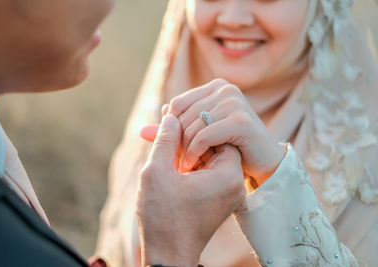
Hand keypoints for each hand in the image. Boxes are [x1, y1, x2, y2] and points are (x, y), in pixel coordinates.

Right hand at [137, 114, 244, 266]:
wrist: (167, 257)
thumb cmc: (162, 218)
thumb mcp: (157, 173)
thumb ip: (165, 140)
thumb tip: (171, 117)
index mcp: (227, 175)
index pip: (220, 133)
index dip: (197, 124)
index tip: (176, 122)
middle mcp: (233, 184)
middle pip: (216, 144)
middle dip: (190, 136)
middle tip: (169, 128)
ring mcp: (227, 193)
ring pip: (210, 158)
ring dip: (189, 150)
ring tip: (166, 145)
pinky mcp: (218, 200)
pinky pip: (207, 172)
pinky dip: (191, 164)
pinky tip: (171, 161)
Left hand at [141, 79, 285, 185]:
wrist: (263, 162)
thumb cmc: (230, 147)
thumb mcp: (198, 137)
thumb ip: (172, 133)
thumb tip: (141, 131)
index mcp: (214, 87)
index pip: (176, 104)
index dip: (170, 128)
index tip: (170, 150)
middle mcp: (225, 89)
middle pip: (182, 115)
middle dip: (176, 142)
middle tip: (176, 162)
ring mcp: (234, 102)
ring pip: (192, 126)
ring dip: (185, 150)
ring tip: (186, 165)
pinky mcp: (240, 120)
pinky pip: (204, 136)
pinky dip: (195, 152)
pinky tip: (195, 164)